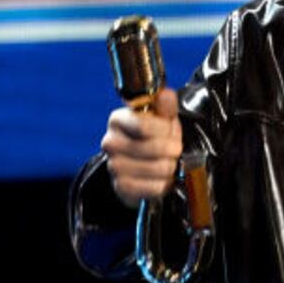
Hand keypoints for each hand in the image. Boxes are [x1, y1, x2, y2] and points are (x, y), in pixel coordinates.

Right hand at [100, 86, 181, 207]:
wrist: (146, 167)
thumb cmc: (154, 138)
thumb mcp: (162, 118)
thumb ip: (165, 106)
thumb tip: (166, 95)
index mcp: (118, 120)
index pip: (144, 125)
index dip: (165, 129)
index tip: (169, 130)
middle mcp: (110, 142)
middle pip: (154, 148)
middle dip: (172, 149)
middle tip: (173, 150)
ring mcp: (114, 166)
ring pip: (158, 168)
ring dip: (170, 167)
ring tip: (167, 163)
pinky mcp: (121, 187)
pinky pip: (154, 187)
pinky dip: (164, 184)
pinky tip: (161, 179)